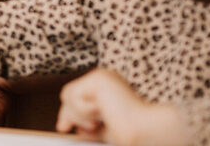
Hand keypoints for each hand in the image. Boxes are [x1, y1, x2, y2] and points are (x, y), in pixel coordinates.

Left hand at [57, 68, 188, 145]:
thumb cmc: (132, 132)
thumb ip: (90, 126)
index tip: (63, 128)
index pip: (79, 95)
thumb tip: (72, 126)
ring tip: (95, 123)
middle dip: (67, 113)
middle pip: (70, 92)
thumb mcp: (104, 129)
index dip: (69, 112)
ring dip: (78, 116)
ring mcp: (102, 76)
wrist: (145, 130)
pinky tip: (100, 114)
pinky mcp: (98, 78)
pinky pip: (74, 96)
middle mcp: (105, 78)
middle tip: (64, 128)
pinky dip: (83, 111)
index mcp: (108, 88)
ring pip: (69, 95)